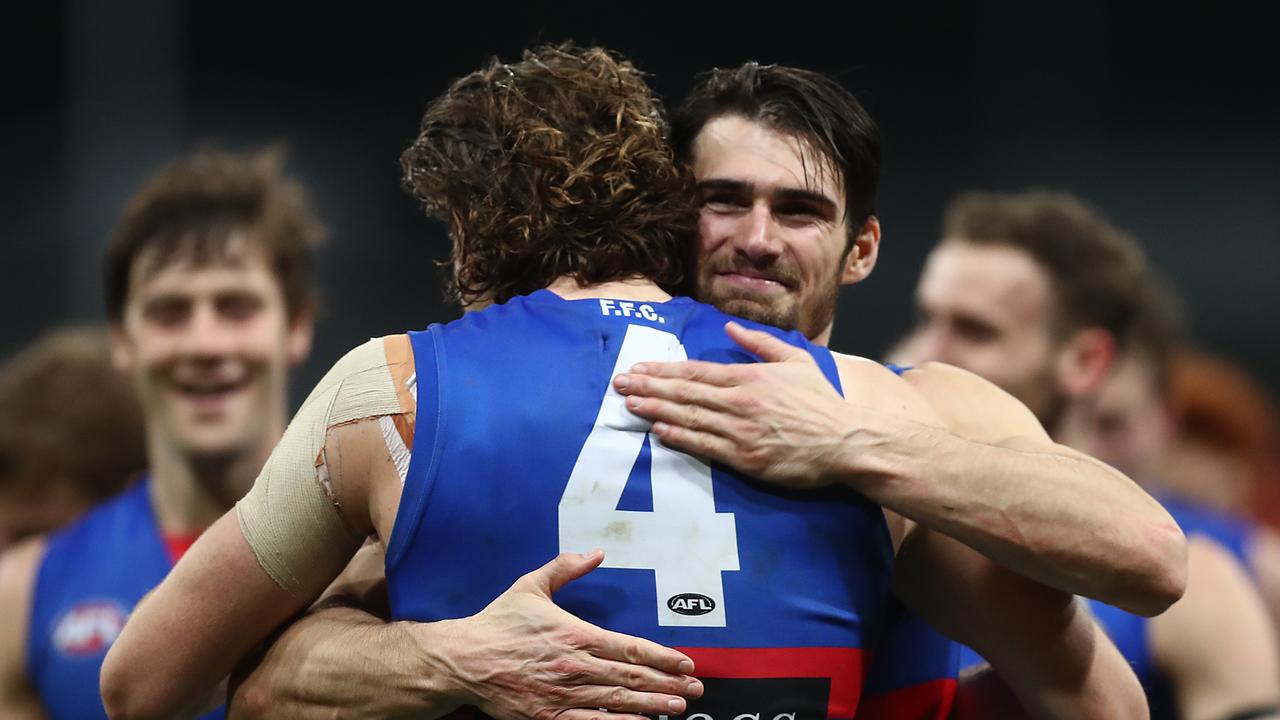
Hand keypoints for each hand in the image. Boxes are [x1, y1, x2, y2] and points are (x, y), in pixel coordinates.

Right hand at [421, 550, 702, 719]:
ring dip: (651, 705)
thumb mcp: (531, 586)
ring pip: (617, 703)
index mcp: (576, 634)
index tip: (686, 664)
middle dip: (667, 684)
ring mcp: (564, 694)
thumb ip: (566, 568)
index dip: (662, 657)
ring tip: (677, 708)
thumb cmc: (498, 623)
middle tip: (694, 690)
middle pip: (631, 678)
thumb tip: (596, 552)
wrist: (463, 660)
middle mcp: (576, 666)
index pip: (630, 647)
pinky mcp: (549, 716)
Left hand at [613, 321, 856, 488]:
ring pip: (689, 417)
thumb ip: (760, 343)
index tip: (639, 367)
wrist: (845, 441)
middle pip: (685, 392)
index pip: (696, 371)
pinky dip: (680, 437)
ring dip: (656, 409)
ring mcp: (741, 430)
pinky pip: (705, 446)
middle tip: (619, 383)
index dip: (664, 370)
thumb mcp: (795, 361)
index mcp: (749, 377)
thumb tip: (729, 327)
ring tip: (630, 403)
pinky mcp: (745, 457)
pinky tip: (659, 430)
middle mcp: (739, 401)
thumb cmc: (821, 401)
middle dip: (649, 386)